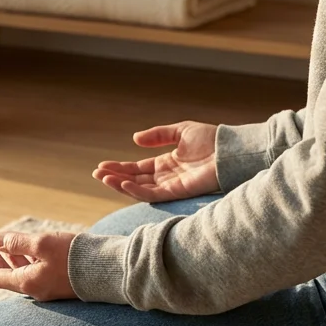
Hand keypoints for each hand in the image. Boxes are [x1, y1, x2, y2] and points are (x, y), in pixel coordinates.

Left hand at [0, 231, 77, 300]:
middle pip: (6, 276)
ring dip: (9, 258)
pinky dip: (24, 261)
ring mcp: (48, 288)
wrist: (107, 270)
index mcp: (27, 282)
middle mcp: (35, 289)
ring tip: (0, 244)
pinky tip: (24, 251)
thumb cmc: (74, 256)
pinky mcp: (60, 283)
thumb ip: (17, 243)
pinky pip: (35, 272)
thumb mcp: (42, 244)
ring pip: (21, 273)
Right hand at [92, 121, 219, 201]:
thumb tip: (134, 139)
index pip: (138, 169)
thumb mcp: (179, 131)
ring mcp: (171, 186)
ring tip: (103, 178)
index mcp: (166, 164)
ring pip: (140, 189)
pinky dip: (136, 190)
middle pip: (135, 179)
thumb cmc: (211, 140)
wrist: (229, 150)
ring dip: (120, 184)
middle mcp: (166, 177)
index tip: (102, 166)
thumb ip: (158, 135)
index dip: (120, 168)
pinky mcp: (177, 192)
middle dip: (115, 177)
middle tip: (96, 173)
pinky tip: (123, 183)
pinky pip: (153, 194)